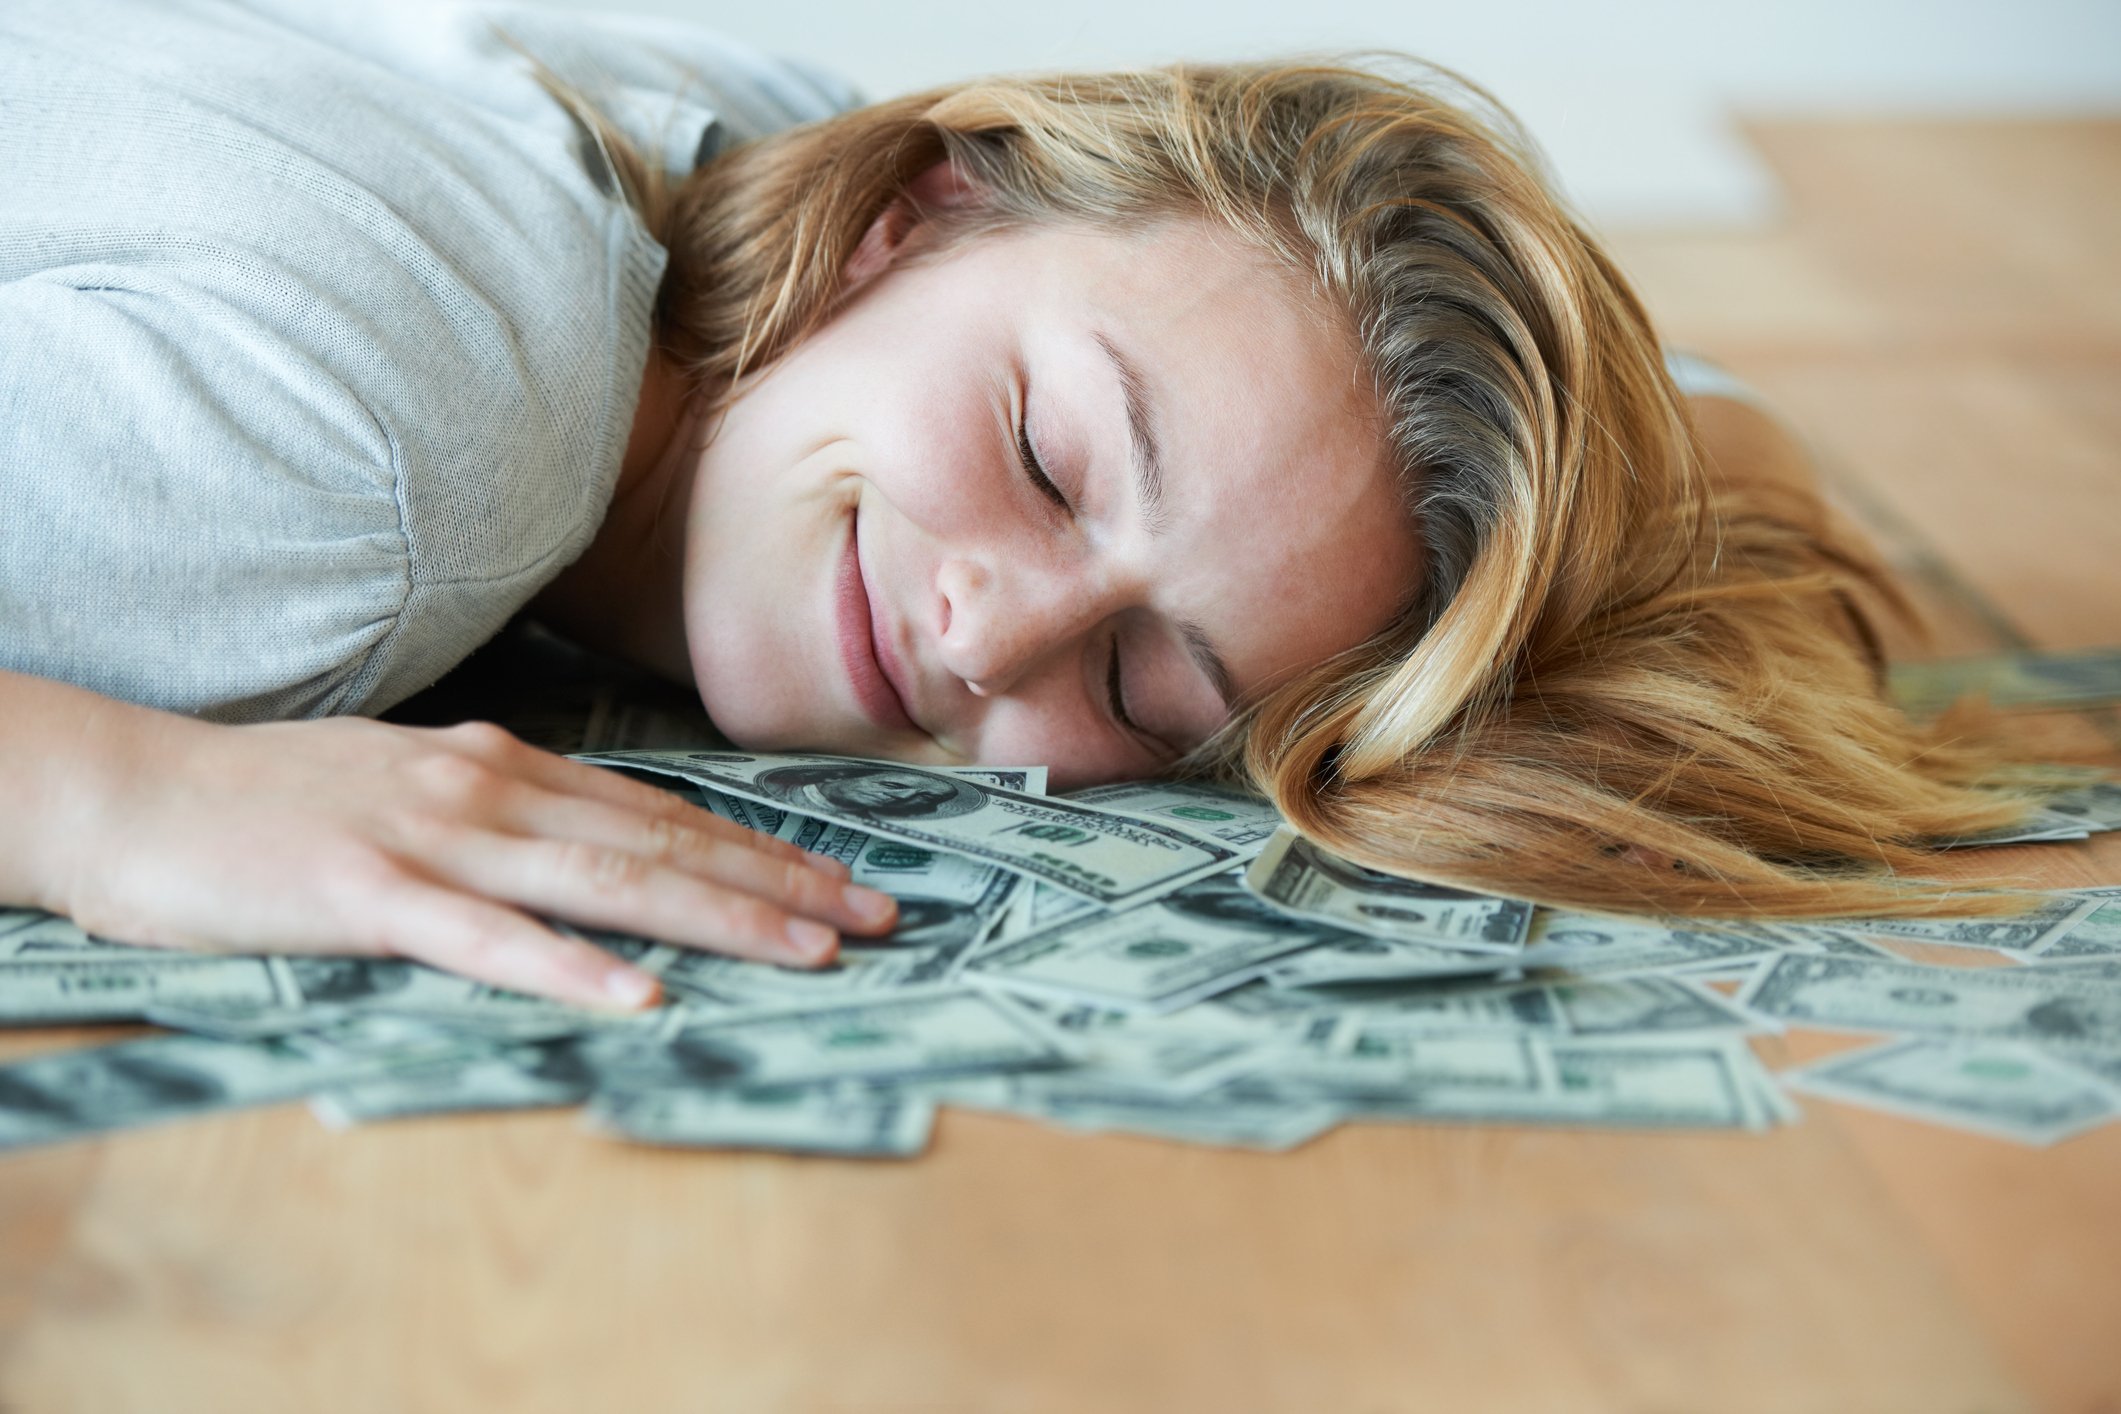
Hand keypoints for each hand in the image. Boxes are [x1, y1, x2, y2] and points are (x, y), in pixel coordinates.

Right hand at [45, 713, 896, 1010]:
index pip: (663, 815)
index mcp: (506, 767)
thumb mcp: (417, 787)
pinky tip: (642, 994)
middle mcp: (490, 790)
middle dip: (780, 882)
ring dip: (718, 916)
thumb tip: (598, 843)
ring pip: (604, 882)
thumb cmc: (279, 801)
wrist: (135, 790)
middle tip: (879, 917)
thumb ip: (508, 812)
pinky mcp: (367, 890)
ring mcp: (432, 837)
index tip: (845, 881)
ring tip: (811, 949)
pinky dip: (569, 967)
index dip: (762, 850)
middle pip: (663, 843)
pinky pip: (486, 936)